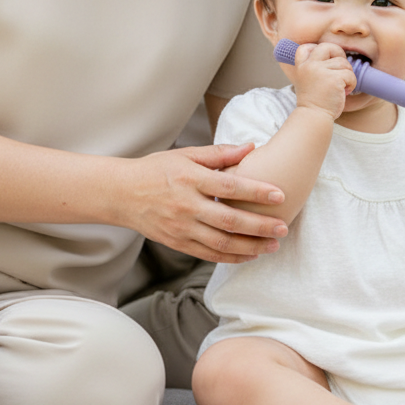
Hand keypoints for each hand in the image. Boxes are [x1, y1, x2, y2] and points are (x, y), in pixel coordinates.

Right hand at [119, 143, 288, 263]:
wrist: (121, 194)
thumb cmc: (157, 169)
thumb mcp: (186, 155)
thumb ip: (220, 153)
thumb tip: (252, 147)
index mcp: (191, 180)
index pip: (229, 187)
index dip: (256, 192)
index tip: (280, 194)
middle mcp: (186, 206)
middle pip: (229, 220)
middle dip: (259, 226)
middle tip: (283, 228)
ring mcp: (181, 228)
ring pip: (221, 242)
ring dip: (250, 247)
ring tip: (272, 246)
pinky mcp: (177, 243)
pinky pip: (208, 254)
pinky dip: (231, 257)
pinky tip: (249, 255)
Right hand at [291, 42, 356, 119]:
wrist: (314, 117)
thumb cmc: (314, 102)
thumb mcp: (307, 81)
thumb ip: (314, 68)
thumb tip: (333, 57)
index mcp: (302, 66)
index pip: (306, 48)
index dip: (317, 49)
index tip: (325, 60)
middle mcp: (309, 66)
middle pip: (328, 47)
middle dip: (339, 54)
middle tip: (341, 68)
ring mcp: (321, 71)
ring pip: (343, 62)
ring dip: (347, 74)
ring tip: (341, 86)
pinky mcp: (334, 78)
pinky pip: (350, 74)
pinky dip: (351, 83)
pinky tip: (345, 92)